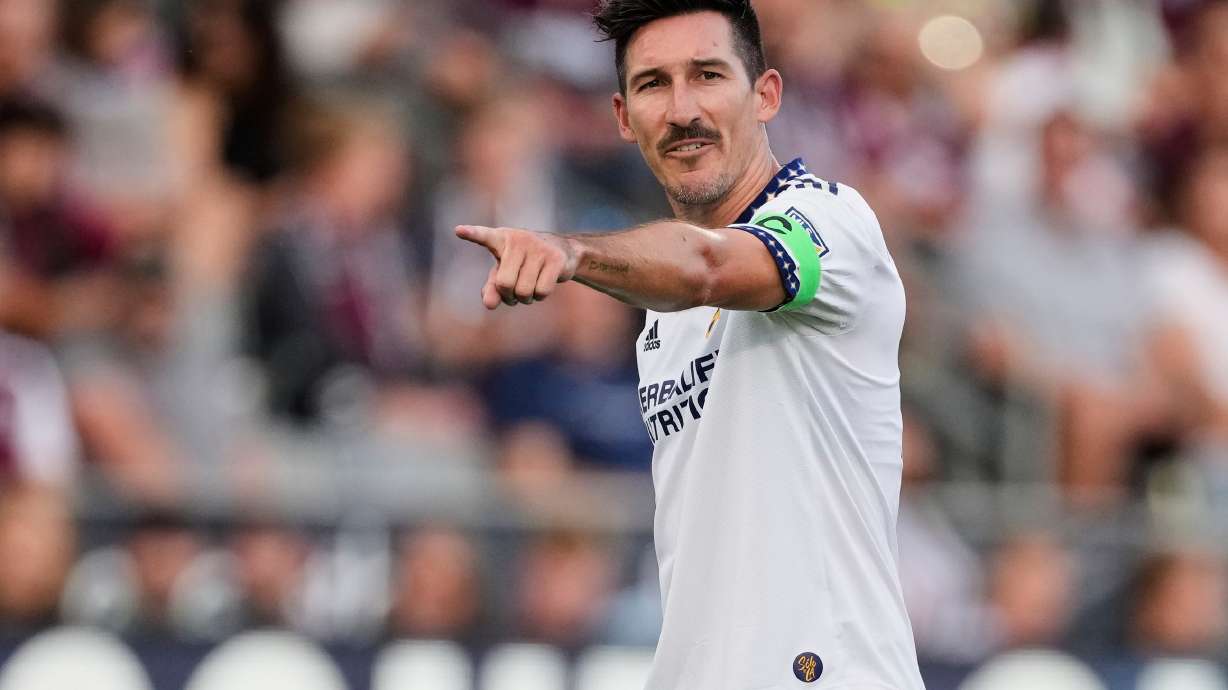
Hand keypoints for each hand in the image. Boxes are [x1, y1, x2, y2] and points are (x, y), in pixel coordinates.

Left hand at [455, 225, 579, 308]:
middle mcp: (518, 239)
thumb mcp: (504, 272)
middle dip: (509, 296)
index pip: (484, 236)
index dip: (472, 234)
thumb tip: (489, 304)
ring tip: (529, 288)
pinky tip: (542, 285)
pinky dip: (540, 296)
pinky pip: (542, 291)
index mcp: (501, 239)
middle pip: (505, 283)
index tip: (458, 231)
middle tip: (514, 292)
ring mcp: (539, 248)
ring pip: (524, 291)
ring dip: (526, 298)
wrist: (562, 251)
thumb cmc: (524, 262)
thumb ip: (492, 288)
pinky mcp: (556, 259)